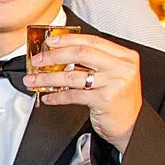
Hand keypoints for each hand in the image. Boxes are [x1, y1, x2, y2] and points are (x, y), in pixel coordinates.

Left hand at [26, 30, 142, 150]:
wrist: (131, 124)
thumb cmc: (119, 98)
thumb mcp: (112, 74)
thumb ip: (94, 62)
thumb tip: (61, 54)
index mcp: (124, 56)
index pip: (92, 41)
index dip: (68, 39)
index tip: (50, 41)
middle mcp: (121, 67)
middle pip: (81, 54)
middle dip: (54, 56)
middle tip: (37, 60)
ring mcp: (114, 83)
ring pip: (73, 76)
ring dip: (48, 78)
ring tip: (34, 80)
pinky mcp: (105, 99)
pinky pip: (73, 95)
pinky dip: (57, 96)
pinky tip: (48, 96)